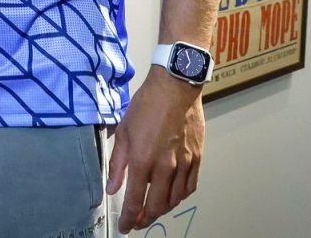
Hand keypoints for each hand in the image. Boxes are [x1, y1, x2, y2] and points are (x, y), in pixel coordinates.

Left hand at [106, 68, 204, 233]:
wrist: (175, 87)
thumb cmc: (147, 104)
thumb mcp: (124, 131)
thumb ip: (117, 163)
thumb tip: (113, 187)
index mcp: (143, 160)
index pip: (135, 200)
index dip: (129, 218)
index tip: (125, 227)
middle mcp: (165, 167)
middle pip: (157, 206)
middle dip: (146, 218)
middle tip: (138, 221)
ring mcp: (184, 164)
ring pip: (175, 199)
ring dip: (163, 209)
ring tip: (153, 210)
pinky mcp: (197, 158)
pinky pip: (190, 187)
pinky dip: (180, 196)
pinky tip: (173, 195)